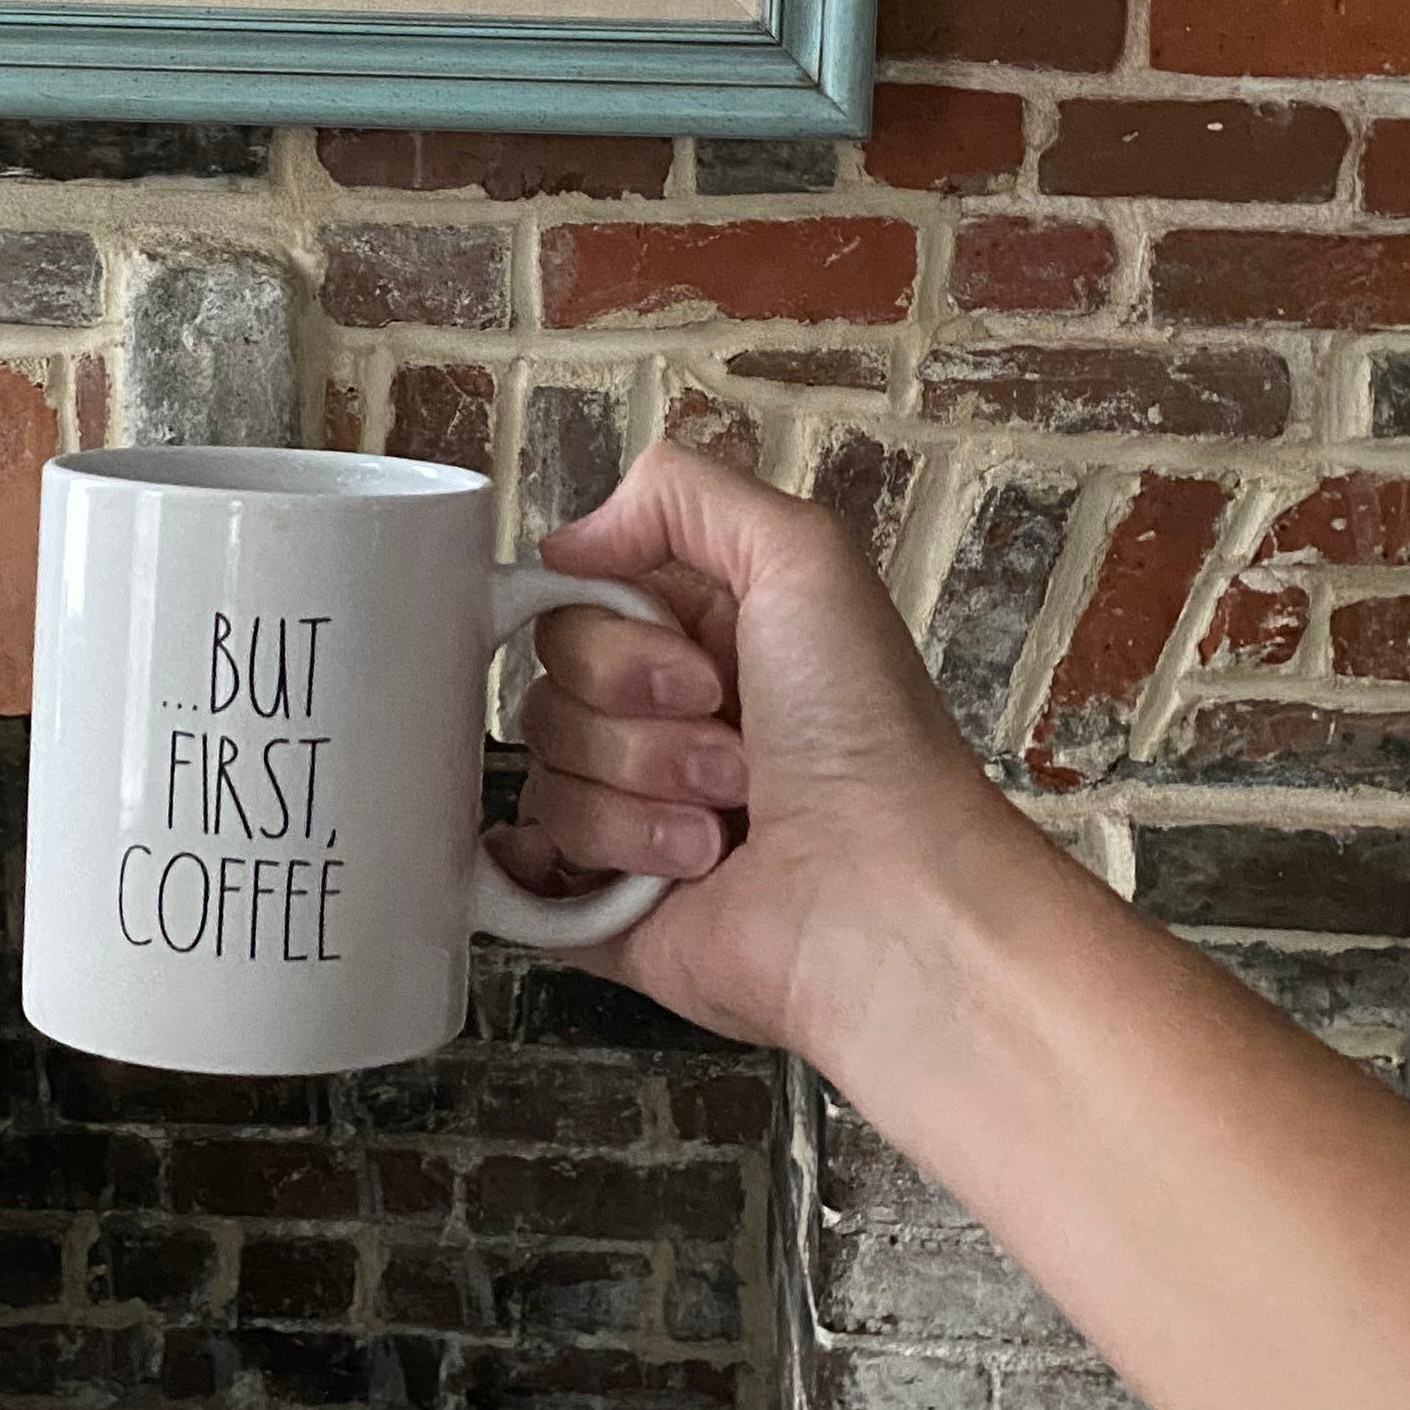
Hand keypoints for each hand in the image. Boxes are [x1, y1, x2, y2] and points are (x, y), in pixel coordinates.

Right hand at [488, 440, 1030, 1083]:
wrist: (888, 900)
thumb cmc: (867, 736)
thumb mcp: (803, 556)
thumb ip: (680, 497)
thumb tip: (566, 542)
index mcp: (703, 646)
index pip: (576, 611)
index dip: (616, 640)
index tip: (700, 670)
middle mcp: (663, 731)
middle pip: (550, 694)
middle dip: (640, 724)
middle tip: (737, 759)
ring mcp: (631, 824)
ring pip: (545, 780)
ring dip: (640, 802)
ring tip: (725, 833)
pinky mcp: (607, 912)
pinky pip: (521, 876)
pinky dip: (556, 873)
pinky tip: (622, 875)